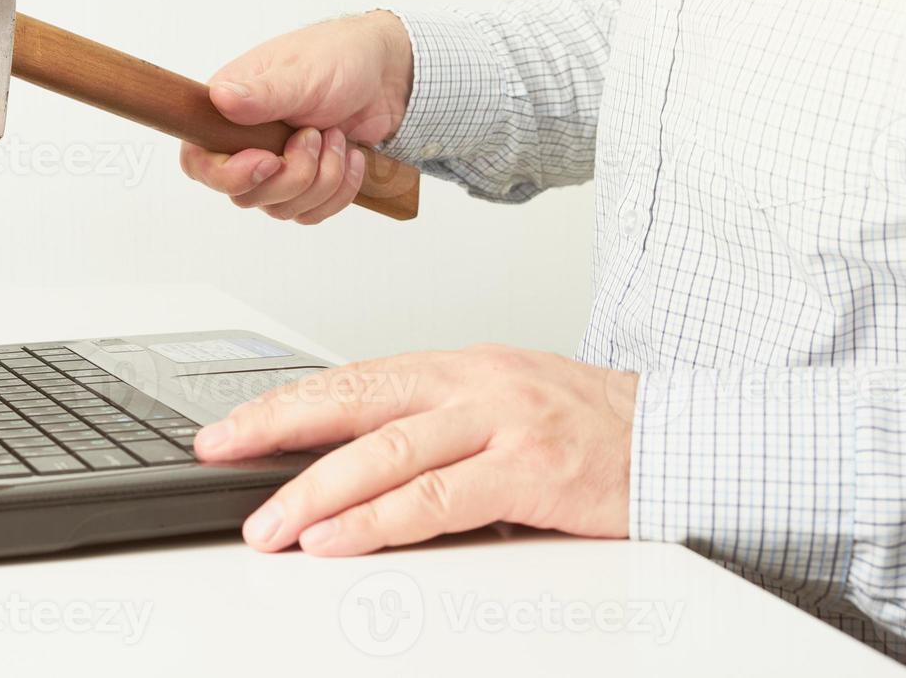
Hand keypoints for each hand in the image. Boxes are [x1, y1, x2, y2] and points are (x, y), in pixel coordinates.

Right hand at [180, 10, 412, 223]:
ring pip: (281, 208)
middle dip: (293, 174)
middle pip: (246, 196)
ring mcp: (274, 168)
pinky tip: (352, 156)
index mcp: (227, 112)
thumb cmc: (338, 59)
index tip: (269, 160)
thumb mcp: (302, 73)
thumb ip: (263, 94)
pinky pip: (311, 213)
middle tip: (315, 133)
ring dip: (322, 178)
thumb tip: (220, 98)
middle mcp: (243, 144)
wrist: (386, 75)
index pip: (199, 164)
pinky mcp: (304, 185)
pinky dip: (339, 190)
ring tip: (337, 137)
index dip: (229, 175)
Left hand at [192, 345, 636, 554]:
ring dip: (316, 490)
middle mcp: (473, 381)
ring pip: (387, 450)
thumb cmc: (591, 426)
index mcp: (459, 365)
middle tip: (219, 455)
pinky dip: (379, 521)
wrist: (686, 437)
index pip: (352, 381)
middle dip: (276, 429)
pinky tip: (337, 538)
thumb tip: (354, 459)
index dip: (286, 405)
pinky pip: (439, 498)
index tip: (230, 430)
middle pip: (354, 401)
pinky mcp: (532, 468)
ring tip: (268, 524)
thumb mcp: (502, 405)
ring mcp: (502, 420)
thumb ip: (435, 426)